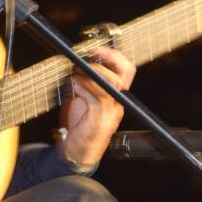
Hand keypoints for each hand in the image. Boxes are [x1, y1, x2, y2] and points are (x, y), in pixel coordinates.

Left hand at [59, 46, 135, 169]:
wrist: (78, 152)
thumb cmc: (81, 125)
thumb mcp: (85, 100)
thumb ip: (86, 84)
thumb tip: (76, 65)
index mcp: (116, 96)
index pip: (126, 70)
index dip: (114, 56)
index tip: (97, 49)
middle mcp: (117, 103)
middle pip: (123, 74)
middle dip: (105, 61)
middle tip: (86, 58)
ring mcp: (111, 113)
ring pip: (108, 85)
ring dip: (89, 75)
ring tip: (75, 74)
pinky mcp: (99, 120)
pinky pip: (96, 99)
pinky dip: (84, 88)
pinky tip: (74, 86)